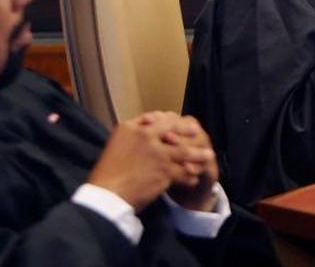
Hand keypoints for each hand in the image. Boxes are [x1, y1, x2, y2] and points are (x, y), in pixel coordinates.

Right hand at [88, 113, 207, 210]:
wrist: (106, 196)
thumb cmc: (106, 174)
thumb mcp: (115, 146)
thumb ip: (132, 137)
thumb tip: (146, 129)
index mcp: (129, 128)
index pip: (155, 118)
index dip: (168, 120)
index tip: (176, 122)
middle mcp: (144, 135)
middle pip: (172, 127)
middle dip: (186, 129)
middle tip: (197, 131)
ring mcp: (156, 152)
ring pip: (183, 151)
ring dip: (197, 154)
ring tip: (208, 155)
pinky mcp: (164, 170)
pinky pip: (183, 171)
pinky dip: (189, 175)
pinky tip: (194, 178)